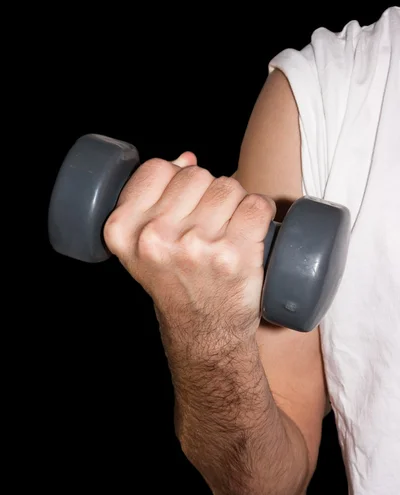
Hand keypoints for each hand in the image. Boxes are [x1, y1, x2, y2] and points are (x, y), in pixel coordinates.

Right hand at [103, 153, 275, 350]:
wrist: (203, 332)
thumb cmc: (176, 284)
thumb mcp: (141, 246)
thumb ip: (152, 199)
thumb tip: (185, 158)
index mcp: (123, 230)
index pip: (158, 168)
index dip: (176, 182)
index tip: (182, 207)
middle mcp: (154, 236)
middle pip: (196, 174)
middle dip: (207, 193)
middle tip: (207, 227)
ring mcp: (195, 246)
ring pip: (229, 186)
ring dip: (235, 204)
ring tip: (227, 233)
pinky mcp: (232, 255)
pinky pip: (257, 204)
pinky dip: (260, 214)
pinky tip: (250, 234)